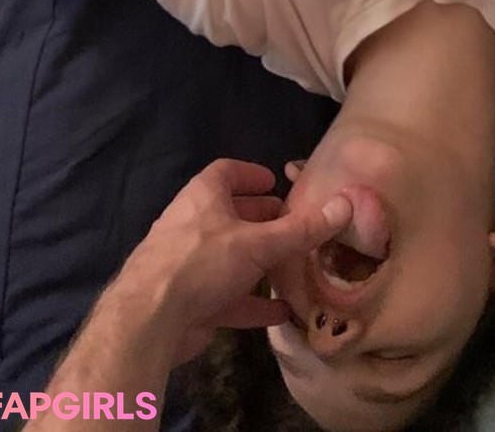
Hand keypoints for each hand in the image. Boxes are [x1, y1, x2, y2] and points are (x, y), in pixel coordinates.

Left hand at [113, 158, 351, 364]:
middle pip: (230, 215)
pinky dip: (253, 302)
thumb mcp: (259, 243)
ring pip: (230, 258)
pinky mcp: (189, 302)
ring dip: (258, 262)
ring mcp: (189, 266)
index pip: (226, 172)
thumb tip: (345, 205)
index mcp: (203, 197)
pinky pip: (227, 297)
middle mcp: (193, 225)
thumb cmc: (203, 262)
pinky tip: (281, 312)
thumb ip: (301, 230)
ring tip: (292, 266)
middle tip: (292, 225)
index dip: (251, 174)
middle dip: (261, 220)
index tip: (275, 183)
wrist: (149, 321)